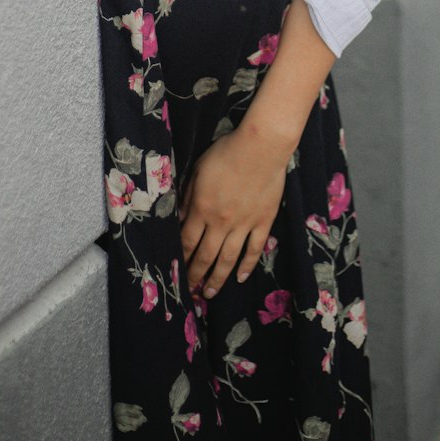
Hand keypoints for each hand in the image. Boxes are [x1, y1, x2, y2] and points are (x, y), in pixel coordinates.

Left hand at [179, 125, 288, 296]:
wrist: (261, 147)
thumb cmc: (226, 153)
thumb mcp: (198, 170)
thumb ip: (188, 196)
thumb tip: (181, 218)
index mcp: (202, 209)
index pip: (187, 242)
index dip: (181, 259)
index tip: (176, 272)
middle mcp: (220, 222)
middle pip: (205, 256)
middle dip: (195, 275)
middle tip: (189, 291)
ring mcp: (243, 224)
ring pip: (228, 259)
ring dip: (217, 278)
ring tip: (209, 293)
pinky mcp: (263, 221)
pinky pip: (254, 249)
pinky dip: (247, 265)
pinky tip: (240, 277)